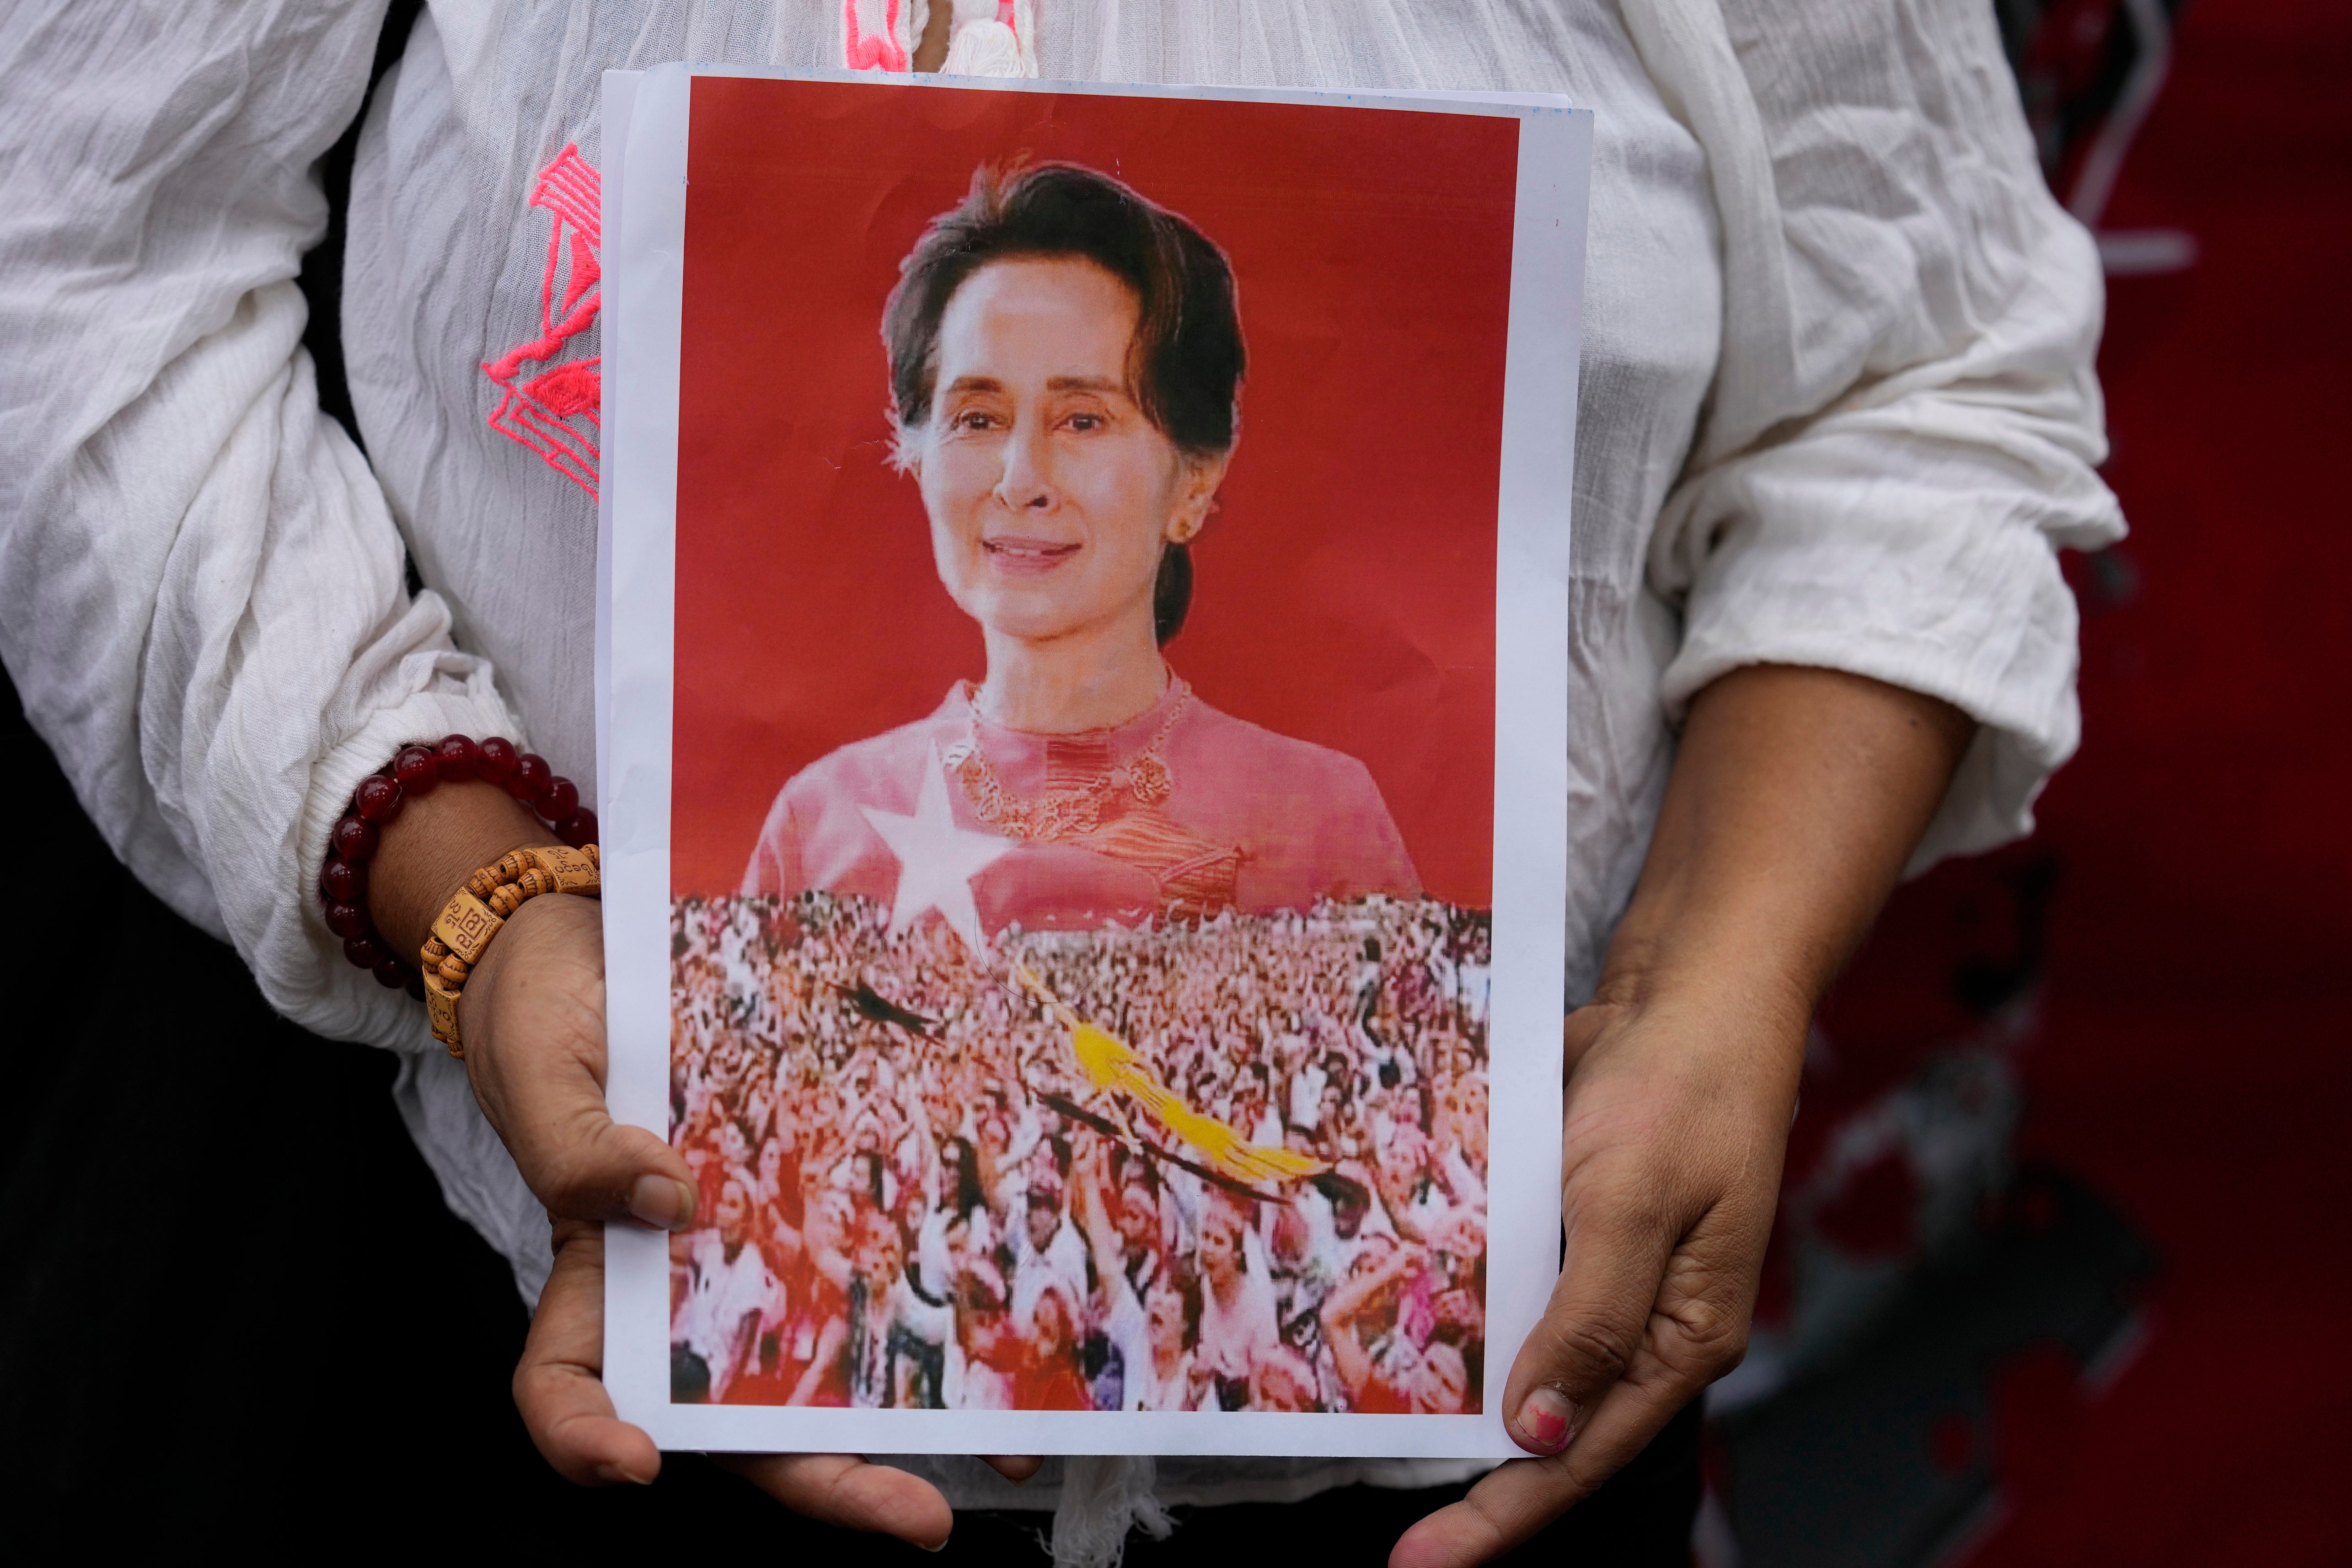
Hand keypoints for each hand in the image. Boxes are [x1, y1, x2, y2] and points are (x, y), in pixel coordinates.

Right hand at [463, 893, 967, 1544]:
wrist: (591, 940)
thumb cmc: (542, 1013)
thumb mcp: (538, 1064)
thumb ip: (577, 1145)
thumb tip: (666, 1198)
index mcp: (596, 1270)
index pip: (572, 1385)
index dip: (590, 1440)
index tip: (636, 1462)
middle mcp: (684, 1279)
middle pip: (740, 1411)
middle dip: (826, 1477)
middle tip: (917, 1515)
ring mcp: (759, 1236)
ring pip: (831, 1353)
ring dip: (915, 1413)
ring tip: (1008, 1441)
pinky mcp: (816, 1181)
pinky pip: (875, 1249)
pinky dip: (937, 1292)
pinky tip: (1009, 1310)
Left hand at [1390, 991, 1794, 1566]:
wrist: (1691, 993)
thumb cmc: (1684, 1090)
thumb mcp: (1632, 1204)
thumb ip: (1587, 1322)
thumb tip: (1535, 1432)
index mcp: (1681, 1339)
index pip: (1578, 1455)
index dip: (1499, 1516)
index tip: (1422, 1562)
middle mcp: (1645, 1324)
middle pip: (1551, 1428)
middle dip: (1474, 1480)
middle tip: (1396, 1534)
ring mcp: (1608, 1277)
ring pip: (1524, 1362)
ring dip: (1461, 1399)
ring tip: (1377, 1442)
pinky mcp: (1572, 1229)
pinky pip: (1512, 1291)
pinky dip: (1464, 1314)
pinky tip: (1404, 1326)